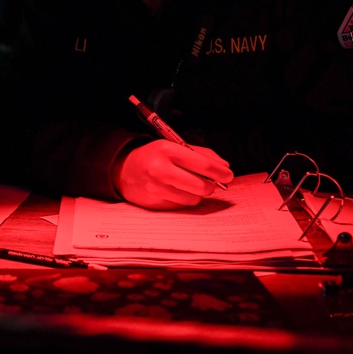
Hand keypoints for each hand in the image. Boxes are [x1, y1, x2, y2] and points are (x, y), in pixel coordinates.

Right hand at [113, 140, 233, 208]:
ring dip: (197, 194)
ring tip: (189, 186)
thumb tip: (224, 167)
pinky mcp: (154, 202)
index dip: (220, 172)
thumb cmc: (154, 157)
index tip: (228, 175)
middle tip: (210, 183)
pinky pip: (181, 205)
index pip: (203, 164)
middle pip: (201, 186)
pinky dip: (184, 199)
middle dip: (211, 186)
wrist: (124, 170)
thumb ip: (200, 154)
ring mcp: (156, 188)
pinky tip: (176, 191)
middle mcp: (160, 169)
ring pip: (193, 199)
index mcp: (166, 150)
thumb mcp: (173, 147)